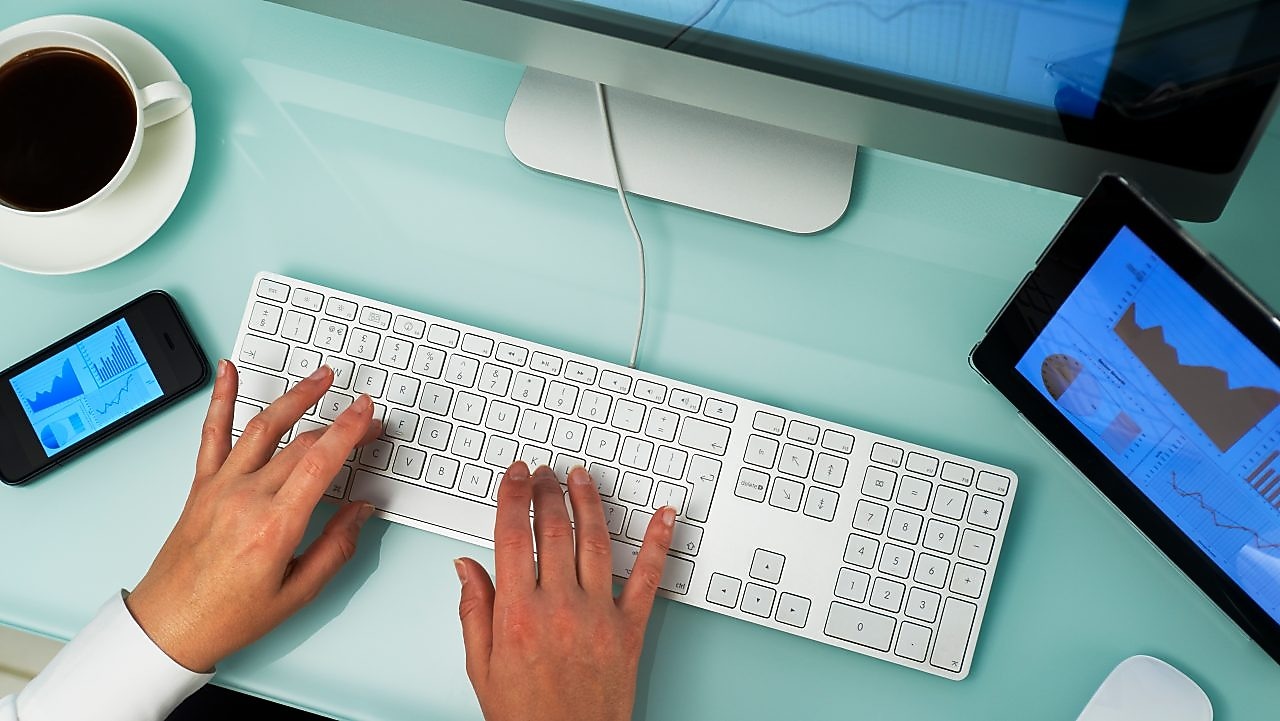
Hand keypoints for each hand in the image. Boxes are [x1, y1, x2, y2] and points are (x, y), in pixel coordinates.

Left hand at [126, 360, 380, 671]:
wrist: (169, 625)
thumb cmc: (229, 616)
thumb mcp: (299, 593)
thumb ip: (337, 547)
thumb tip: (362, 511)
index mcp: (274, 526)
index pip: (320, 462)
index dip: (349, 430)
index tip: (368, 413)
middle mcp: (245, 498)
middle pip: (300, 443)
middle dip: (339, 423)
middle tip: (364, 416)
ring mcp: (220, 487)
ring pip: (262, 427)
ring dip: (295, 396)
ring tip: (320, 378)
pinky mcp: (201, 486)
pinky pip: (211, 433)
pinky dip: (219, 398)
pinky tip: (226, 371)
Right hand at [455, 462, 675, 720]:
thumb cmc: (525, 717)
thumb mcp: (482, 668)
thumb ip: (474, 611)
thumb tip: (465, 566)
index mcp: (518, 614)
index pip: (513, 538)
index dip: (513, 498)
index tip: (515, 475)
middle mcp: (560, 607)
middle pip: (553, 530)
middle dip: (547, 492)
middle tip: (543, 471)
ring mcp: (598, 615)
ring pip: (595, 542)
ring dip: (588, 502)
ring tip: (580, 478)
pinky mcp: (629, 629)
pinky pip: (648, 578)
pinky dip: (658, 543)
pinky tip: (664, 516)